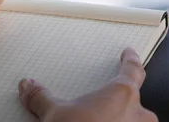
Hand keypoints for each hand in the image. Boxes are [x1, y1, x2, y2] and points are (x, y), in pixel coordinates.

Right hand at [18, 48, 157, 121]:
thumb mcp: (55, 115)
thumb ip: (42, 98)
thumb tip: (28, 85)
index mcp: (122, 95)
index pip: (132, 70)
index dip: (130, 60)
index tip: (129, 54)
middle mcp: (140, 116)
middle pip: (133, 102)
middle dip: (118, 105)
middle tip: (100, 107)